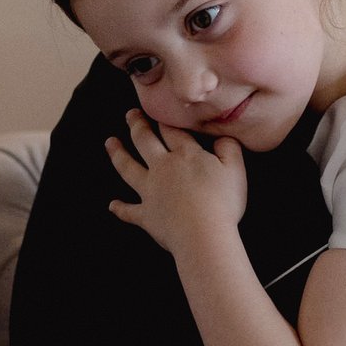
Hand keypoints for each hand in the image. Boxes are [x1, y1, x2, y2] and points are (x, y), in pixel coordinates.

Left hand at [106, 111, 247, 259]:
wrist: (202, 236)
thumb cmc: (222, 202)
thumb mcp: (235, 169)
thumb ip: (229, 148)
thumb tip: (222, 139)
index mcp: (185, 155)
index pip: (171, 131)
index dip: (164, 119)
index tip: (158, 109)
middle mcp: (162, 168)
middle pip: (144, 141)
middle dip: (137, 125)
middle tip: (130, 114)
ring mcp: (150, 192)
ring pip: (128, 168)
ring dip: (117, 154)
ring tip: (110, 143)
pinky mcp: (146, 215)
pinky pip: (129, 211)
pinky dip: (120, 208)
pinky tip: (112, 205)